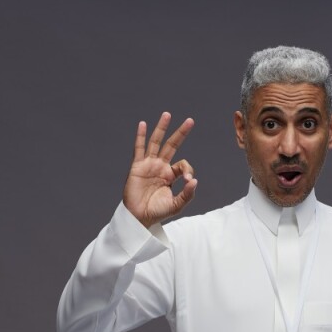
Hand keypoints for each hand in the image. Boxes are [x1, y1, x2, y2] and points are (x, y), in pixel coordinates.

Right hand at [123, 111, 196, 228]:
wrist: (139, 217)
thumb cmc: (157, 212)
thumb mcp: (176, 205)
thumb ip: (187, 194)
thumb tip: (194, 180)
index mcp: (171, 175)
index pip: (182, 165)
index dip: (187, 170)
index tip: (187, 181)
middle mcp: (160, 167)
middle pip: (172, 145)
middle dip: (181, 133)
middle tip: (190, 121)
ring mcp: (149, 165)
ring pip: (156, 142)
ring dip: (162, 128)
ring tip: (167, 114)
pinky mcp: (138, 166)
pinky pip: (139, 149)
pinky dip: (140, 136)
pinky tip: (143, 124)